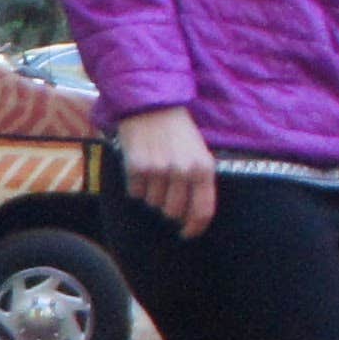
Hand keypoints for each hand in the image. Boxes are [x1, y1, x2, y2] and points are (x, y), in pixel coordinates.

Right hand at [114, 104, 215, 236]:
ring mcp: (159, 170)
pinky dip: (136, 185)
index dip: (194, 228)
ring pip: (153, 203)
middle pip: (173, 212)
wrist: (152, 105)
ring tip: (153, 171)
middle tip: (164, 189)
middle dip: (168, 206)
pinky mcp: (138, 167)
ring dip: (151, 193)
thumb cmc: (178, 132)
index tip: (187, 234)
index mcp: (203, 168)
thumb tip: (190, 216)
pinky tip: (141, 166)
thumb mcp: (198, 153)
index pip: (202, 211)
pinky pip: (135, 192)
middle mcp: (182, 171)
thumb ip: (198, 182)